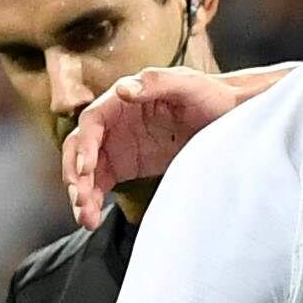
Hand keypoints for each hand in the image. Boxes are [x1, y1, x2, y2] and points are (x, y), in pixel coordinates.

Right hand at [62, 67, 249, 227]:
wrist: (227, 116)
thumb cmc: (209, 95)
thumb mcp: (186, 84)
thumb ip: (155, 83)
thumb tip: (123, 90)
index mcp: (122, 99)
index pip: (91, 122)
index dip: (84, 146)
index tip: (87, 170)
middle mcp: (113, 122)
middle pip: (79, 148)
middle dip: (75, 175)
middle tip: (81, 200)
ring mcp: (117, 145)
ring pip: (85, 170)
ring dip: (80, 194)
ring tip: (86, 219)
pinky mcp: (125, 165)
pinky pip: (99, 184)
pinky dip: (92, 201)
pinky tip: (92, 219)